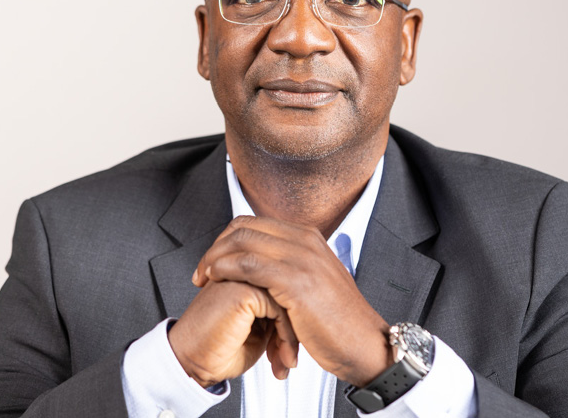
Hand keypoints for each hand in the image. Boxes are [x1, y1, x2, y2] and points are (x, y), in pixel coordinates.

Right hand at [168, 279, 298, 386]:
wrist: (192, 361)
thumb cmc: (220, 348)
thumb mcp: (259, 328)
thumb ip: (279, 311)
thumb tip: (304, 312)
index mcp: (246, 274)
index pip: (286, 286)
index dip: (293, 320)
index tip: (289, 349)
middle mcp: (244, 270)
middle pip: (290, 291)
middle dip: (294, 329)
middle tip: (289, 357)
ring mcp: (242, 276)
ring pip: (288, 298)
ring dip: (291, 336)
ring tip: (285, 360)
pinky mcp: (243, 288)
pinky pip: (280, 308)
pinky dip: (285, 336)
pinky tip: (279, 356)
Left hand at [193, 216, 392, 386]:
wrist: (365, 344)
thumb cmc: (338, 320)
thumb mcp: (317, 280)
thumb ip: (294, 265)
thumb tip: (265, 263)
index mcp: (308, 237)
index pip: (254, 222)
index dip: (228, 238)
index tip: (214, 259)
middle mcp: (305, 240)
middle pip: (245, 227)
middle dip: (216, 246)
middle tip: (202, 269)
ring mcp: (301, 257)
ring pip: (243, 241)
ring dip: (215, 258)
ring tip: (203, 277)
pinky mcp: (296, 281)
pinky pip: (249, 264)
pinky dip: (226, 269)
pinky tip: (216, 280)